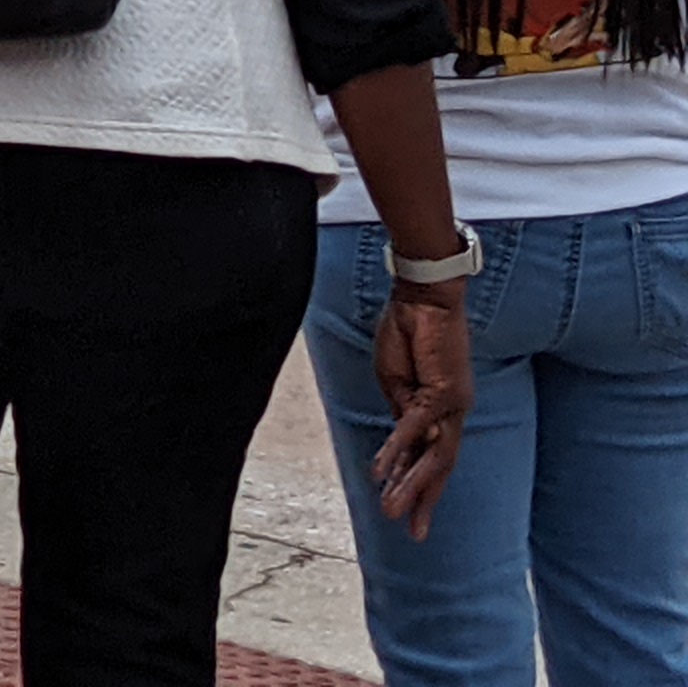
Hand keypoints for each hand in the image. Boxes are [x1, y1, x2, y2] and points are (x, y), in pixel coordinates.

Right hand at [369, 286, 474, 535]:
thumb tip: (402, 443)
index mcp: (439, 412)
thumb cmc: (407, 333)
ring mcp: (450, 407)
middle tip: (415, 534)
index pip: (431, 457)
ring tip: (392, 511)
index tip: (408, 513)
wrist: (422, 298)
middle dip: (425, 501)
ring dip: (411, 486)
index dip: (419, 485)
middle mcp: (452, 415)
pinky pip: (413, 429)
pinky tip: (381, 471)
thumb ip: (400, 411)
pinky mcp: (438, 393)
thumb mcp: (395, 380)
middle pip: (439, 468)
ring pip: (432, 458)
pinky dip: (397, 450)